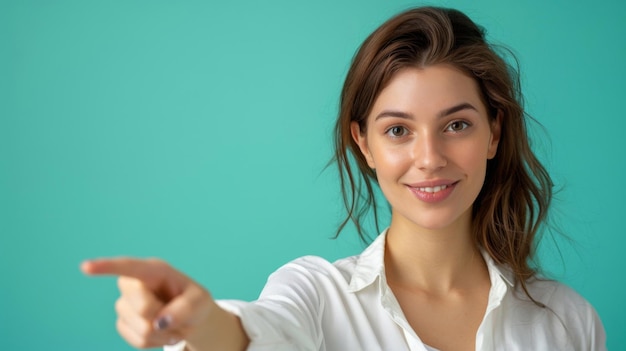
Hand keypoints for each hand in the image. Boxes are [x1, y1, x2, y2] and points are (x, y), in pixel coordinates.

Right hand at [81, 257, 216, 348]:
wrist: (190, 319)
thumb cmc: (194, 302)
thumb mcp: (200, 301)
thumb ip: (184, 308)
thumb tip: (160, 322)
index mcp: (153, 270)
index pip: (128, 267)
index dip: (106, 267)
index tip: (85, 267)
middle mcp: (133, 284)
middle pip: (142, 307)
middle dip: (163, 316)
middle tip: (177, 315)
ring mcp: (125, 304)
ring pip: (141, 328)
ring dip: (162, 333)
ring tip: (172, 325)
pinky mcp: (123, 323)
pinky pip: (136, 340)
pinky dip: (154, 342)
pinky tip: (162, 332)